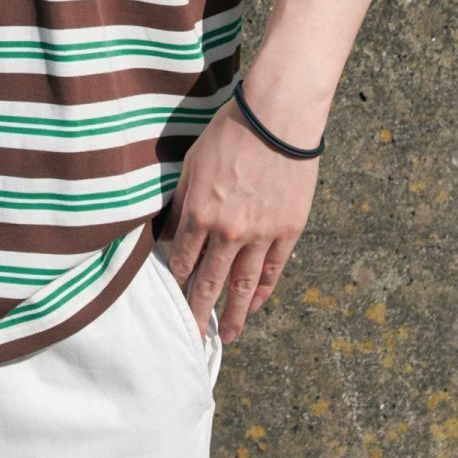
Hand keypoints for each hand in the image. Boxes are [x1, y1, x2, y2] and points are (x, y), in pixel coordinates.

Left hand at [156, 94, 320, 343]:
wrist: (277, 119)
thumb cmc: (230, 133)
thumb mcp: (193, 164)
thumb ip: (180, 202)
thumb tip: (169, 234)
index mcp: (200, 213)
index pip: (182, 260)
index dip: (176, 284)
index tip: (170, 303)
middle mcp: (228, 231)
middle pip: (210, 281)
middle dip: (198, 311)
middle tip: (191, 338)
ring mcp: (260, 234)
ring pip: (243, 284)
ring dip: (233, 313)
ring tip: (225, 336)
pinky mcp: (288, 231)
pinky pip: (272, 270)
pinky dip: (262, 291)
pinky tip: (253, 305)